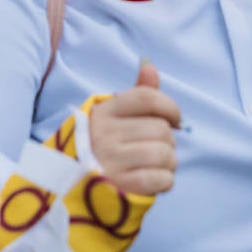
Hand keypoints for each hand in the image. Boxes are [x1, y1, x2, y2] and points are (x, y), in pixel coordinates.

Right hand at [87, 62, 181, 196]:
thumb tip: (149, 64)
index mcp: (104, 112)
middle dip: (167, 142)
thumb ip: (137, 92)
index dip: (170, 108)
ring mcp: (111, 160)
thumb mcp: (115, 116)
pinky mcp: (121, 185)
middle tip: (153, 149)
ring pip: (165, 154)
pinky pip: (161, 179)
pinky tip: (151, 180)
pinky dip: (164, 182)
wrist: (77, 187)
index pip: (148, 98)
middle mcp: (104, 133)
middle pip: (161, 129)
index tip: (174, 120)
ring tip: (153, 166)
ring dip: (168, 163)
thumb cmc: (105, 146)